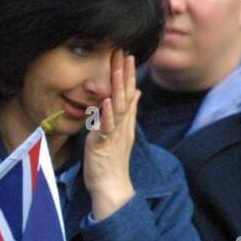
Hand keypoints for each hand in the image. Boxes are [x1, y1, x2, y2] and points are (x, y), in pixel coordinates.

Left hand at [83, 49, 138, 221]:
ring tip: (118, 70)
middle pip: (126, 96)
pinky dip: (108, 114)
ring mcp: (115, 134)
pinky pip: (107, 128)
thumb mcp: (121, 133)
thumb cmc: (112, 161)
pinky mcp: (104, 145)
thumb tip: (136, 93)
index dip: (128, 74)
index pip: (128, 93)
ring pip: (119, 108)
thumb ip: (128, 113)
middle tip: (124, 53)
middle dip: (124, 74)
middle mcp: (122, 126)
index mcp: (125, 122)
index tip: (127, 54)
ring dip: (118, 88)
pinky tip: (107, 101)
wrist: (112, 187)